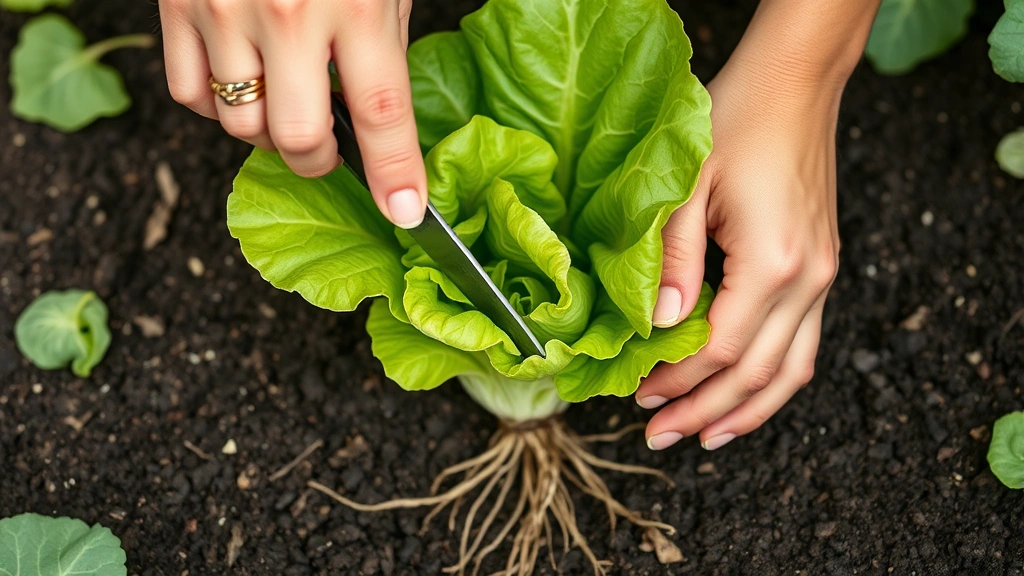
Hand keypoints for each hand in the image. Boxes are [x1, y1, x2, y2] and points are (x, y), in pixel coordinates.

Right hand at [158, 0, 426, 227]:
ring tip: (285, 101)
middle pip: (298, 137)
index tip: (406, 212)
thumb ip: (381, 42)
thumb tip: (380, 119)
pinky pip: (189, 96)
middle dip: (320, 161)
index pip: (381, 112)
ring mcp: (222, 11)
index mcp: (353, 3)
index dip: (395, 173)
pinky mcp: (175, 5)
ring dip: (269, 133)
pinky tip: (240, 82)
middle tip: (330, 151)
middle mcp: (285, 13)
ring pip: (241, 125)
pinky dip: (216, 107)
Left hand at [635, 54, 843, 450]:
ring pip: (791, 372)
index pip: (718, 350)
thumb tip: (661, 326)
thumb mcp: (687, 188)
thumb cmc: (736, 122)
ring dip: (747, 412)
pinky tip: (747, 394)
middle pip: (755, 375)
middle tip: (660, 436)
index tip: (639, 395)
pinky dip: (774, 380)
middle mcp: (808, 280)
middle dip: (705, 413)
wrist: (792, 85)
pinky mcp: (821, 269)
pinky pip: (805, 345)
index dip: (677, 381)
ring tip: (706, 438)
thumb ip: (674, 262)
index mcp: (772, 264)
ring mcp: (822, 277)